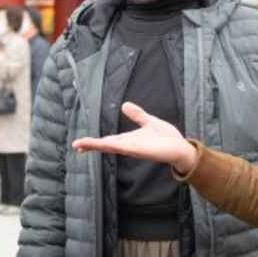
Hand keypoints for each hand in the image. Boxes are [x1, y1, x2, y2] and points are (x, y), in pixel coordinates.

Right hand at [71, 102, 196, 173]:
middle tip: (75, 145)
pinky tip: (106, 144)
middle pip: (106, 145)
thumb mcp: (149, 121)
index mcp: (128, 140)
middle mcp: (129, 146)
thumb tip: (124, 105)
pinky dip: (115, 146)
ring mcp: (134, 149)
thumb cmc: (167, 138)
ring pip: (113, 146)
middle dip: (91, 145)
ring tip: (83, 145)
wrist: (181, 148)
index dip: (93, 142)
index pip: (107, 141)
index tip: (78, 144)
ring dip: (98, 146)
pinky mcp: (143, 151)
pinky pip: (127, 147)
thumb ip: (137, 115)